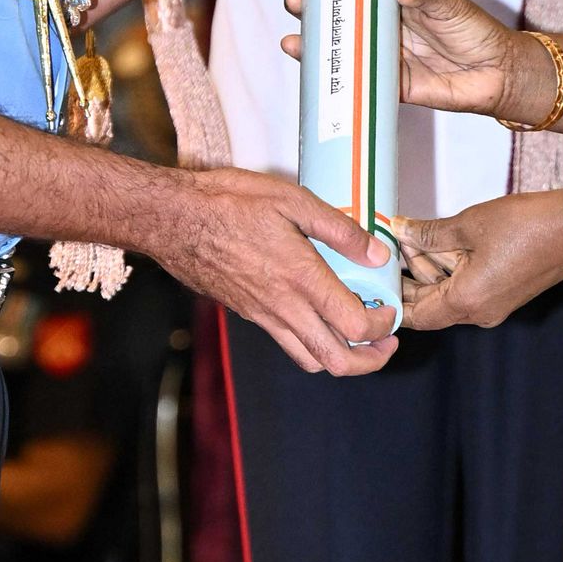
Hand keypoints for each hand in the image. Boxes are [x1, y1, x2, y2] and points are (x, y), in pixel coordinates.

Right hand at [155, 165, 398, 374]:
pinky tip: (319, 318)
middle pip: (336, 361)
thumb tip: (376, 253)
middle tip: (384, 343)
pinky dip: (312, 344)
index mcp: (301, 278)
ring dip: (341, 358)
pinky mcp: (248, 315)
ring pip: (310, 359)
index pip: (354, 325)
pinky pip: (287, 343)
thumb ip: (340, 230)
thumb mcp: (292, 200)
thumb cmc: (228, 203)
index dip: (382, 326)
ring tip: (356, 337)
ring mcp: (263, 316)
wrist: (172, 220)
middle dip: (369, 360)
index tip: (390, 310)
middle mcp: (284, 306)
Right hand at [281, 0, 528, 115]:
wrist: (498, 72)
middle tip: (296, 0)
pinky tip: (311, 67)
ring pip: (340, 51)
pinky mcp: (389, 86)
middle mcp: (381, 30)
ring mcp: (382, 58)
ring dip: (313, 44)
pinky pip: (357, 83)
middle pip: (337, 19)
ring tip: (293, 37)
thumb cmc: (475, 30)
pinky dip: (333, 77)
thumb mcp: (447, 4)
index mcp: (392, 3)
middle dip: (311, 10)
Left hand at [395, 190, 562, 330]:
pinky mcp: (504, 293)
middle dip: (408, 278)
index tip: (374, 279)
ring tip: (411, 236)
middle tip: (387, 250)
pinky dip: (450, 268)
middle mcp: (479, 312)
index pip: (416, 315)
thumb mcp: (469, 224)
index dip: (392, 298)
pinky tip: (438, 242)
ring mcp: (494, 305)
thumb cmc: (528, 226)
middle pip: (430, 305)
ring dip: (429, 268)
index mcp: (466, 301)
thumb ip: (429, 232)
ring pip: (448, 293)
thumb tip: (400, 231)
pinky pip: (467, 287)